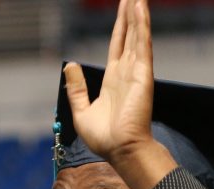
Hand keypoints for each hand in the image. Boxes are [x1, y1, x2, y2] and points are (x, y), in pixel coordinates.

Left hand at [62, 0, 176, 188]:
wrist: (120, 150)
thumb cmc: (105, 139)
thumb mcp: (81, 111)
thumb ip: (76, 88)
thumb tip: (70, 65)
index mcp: (114, 80)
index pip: (118, 44)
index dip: (120, 25)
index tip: (123, 7)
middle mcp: (127, 72)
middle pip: (129, 34)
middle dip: (130, 13)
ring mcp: (136, 71)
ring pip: (137, 34)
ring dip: (137, 12)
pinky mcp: (143, 73)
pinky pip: (142, 43)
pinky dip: (142, 24)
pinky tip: (140, 6)